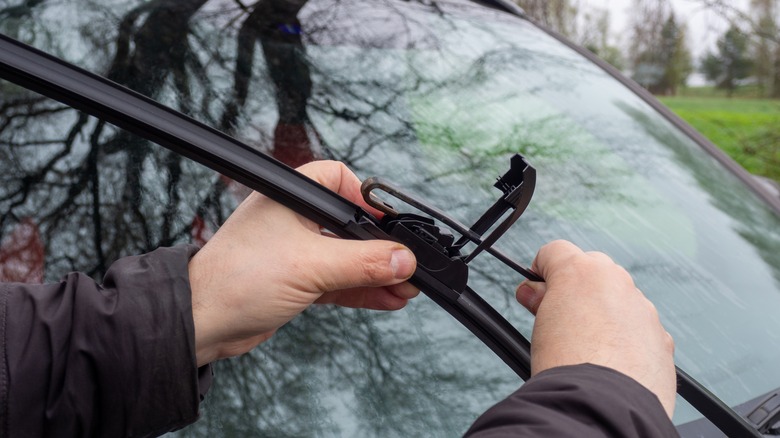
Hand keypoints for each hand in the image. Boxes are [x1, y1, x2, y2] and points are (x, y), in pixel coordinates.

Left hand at [188, 161, 418, 365]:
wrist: (201, 322)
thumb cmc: (235, 280)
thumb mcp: (310, 266)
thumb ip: (362, 262)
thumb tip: (403, 259)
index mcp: (290, 198)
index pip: (338, 179)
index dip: (366, 199)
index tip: (389, 224)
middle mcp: (292, 220)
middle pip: (348, 224)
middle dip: (379, 246)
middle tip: (406, 263)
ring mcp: (295, 252)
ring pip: (346, 257)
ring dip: (376, 273)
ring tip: (406, 287)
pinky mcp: (296, 281)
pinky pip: (338, 281)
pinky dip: (362, 290)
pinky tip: (387, 298)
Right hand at [515, 240, 675, 417]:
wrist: (603, 404)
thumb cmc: (568, 364)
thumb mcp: (539, 325)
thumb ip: (538, 301)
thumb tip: (533, 293)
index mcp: (581, 271)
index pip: (555, 251)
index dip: (541, 271)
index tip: (536, 290)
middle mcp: (616, 282)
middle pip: (592, 270)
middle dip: (576, 289)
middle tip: (558, 319)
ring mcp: (642, 308)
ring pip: (619, 299)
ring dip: (603, 315)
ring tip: (585, 348)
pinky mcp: (660, 337)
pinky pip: (639, 328)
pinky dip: (625, 339)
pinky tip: (609, 362)